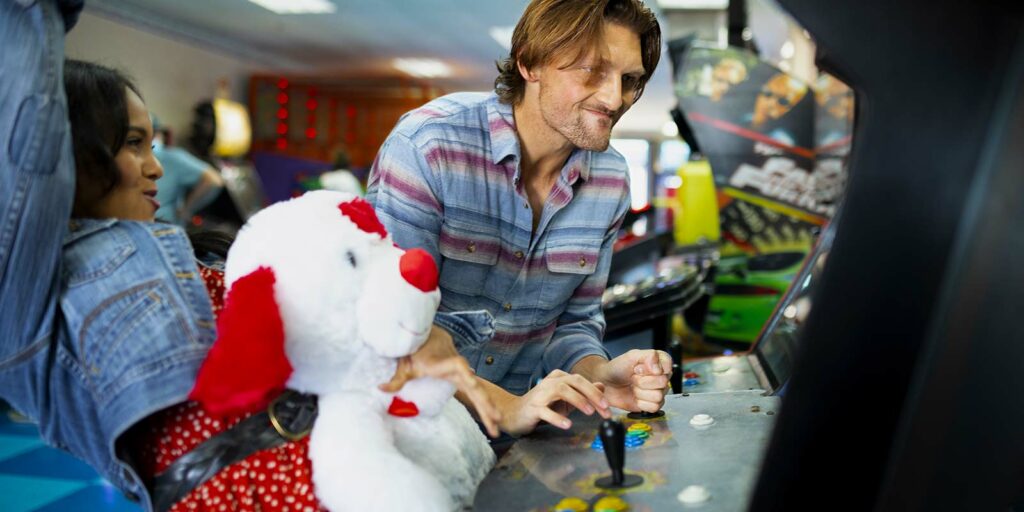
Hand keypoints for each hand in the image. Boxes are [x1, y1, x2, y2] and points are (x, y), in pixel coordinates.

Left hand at [379, 325, 500, 437]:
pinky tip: (491, 417)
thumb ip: (396, 379)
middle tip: (496, 422)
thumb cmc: (413, 349)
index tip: (472, 381)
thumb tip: (380, 389)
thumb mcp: (403, 364)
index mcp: (441, 363)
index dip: (464, 372)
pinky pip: (475, 388)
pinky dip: (482, 403)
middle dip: (485, 404)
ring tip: (496, 428)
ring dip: (487, 407)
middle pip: (474, 385)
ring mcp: (460, 370)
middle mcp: (455, 366)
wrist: (425, 331)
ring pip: (478, 389)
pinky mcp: (462, 374)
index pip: (457, 366)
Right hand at [497, 370, 611, 435]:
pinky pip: (546, 411)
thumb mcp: (566, 399)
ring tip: (589, 412)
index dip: (596, 393)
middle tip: (604, 407)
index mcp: (559, 378)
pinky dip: (557, 418)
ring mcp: (540, 394)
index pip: (582, 381)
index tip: (608, 408)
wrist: (514, 413)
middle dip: (592, 394)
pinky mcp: (533, 408)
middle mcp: (550, 382)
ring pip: (561, 391)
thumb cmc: (542, 406)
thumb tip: (602, 386)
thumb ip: (583, 392)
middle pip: (574, 381)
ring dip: (578, 400)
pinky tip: (567, 424)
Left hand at [598, 350, 672, 412]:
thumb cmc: (619, 368)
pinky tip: (636, 397)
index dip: (651, 369)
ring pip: (658, 396)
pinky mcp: (652, 405)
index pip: (667, 366)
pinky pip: (654, 407)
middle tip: (633, 378)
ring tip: (634, 387)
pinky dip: (641, 403)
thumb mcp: (632, 356)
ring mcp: (658, 392)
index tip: (638, 368)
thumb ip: (648, 356)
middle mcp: (661, 377)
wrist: (607, 383)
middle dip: (642, 381)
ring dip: (640, 392)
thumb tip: (658, 369)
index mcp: (659, 362)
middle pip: (663, 382)